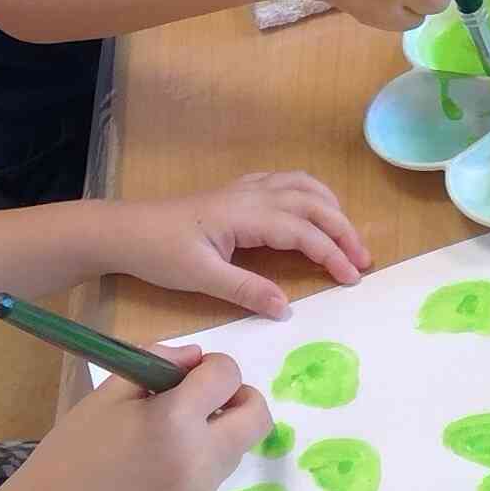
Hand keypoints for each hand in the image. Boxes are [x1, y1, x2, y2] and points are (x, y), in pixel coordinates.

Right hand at [15, 346, 270, 490]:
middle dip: (239, 398)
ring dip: (220, 430)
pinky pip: (214, 475)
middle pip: (258, 417)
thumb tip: (197, 358)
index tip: (188, 375)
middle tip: (205, 400)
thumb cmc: (71, 452)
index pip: (228, 375)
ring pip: (238, 447)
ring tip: (171, 433)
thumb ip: (157, 362)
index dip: (213, 366)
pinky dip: (201, 460)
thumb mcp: (108, 394)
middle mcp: (199, 458)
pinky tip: (158, 465)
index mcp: (175, 420)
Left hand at [110, 172, 369, 316]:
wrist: (125, 229)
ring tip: (347, 235)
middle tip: (364, 260)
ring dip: (331, 207)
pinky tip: (311, 211)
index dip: (333, 253)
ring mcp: (245, 189)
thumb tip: (287, 308)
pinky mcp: (237, 192)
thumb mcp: (201, 277)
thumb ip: (246, 290)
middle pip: (313, 203)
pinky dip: (309, 194)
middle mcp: (252, 195)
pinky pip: (285, 182)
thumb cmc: (159, 253)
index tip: (353, 278)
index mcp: (246, 214)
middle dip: (344, 229)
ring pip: (302, 186)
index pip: (304, 231)